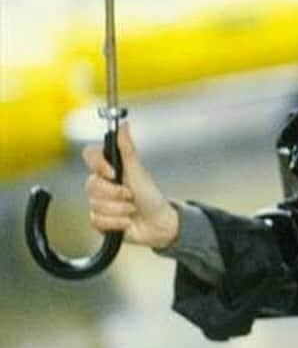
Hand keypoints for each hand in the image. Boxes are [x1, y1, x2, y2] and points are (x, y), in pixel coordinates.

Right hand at [82, 122, 179, 248]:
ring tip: (132, 210)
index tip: (114, 173)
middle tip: (131, 196)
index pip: (89, 156)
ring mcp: (100, 203)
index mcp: (109, 168)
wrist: (158, 224)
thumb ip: (127, 148)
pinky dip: (116, 223)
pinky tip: (126, 222)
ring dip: (119, 210)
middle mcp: (102, 184)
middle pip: (91, 185)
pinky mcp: (100, 221)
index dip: (98, 165)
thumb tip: (123, 123)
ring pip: (95, 205)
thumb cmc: (151, 196)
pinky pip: (97, 221)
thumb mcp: (139, 171)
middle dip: (115, 194)